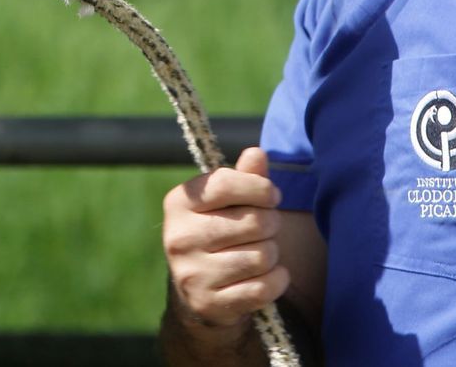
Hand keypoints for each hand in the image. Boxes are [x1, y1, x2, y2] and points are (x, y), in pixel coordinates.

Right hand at [162, 146, 291, 334]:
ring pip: (262, 255)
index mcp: (178, 203)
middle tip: (265, 229)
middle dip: (270, 224)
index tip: (271, 195)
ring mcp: (192, 273)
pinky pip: (264, 287)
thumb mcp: (224, 203)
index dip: (259, 187)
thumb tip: (256, 153)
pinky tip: (267, 276)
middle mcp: (178, 237)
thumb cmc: (218, 233)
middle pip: (253, 221)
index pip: (226, 184)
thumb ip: (243, 177)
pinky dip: (277, 280)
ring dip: (272, 254)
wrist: (196, 292)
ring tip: (262, 252)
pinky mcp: (209, 302)